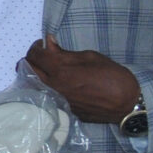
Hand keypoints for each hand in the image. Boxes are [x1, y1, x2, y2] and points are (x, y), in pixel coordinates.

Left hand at [24, 33, 140, 125]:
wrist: (127, 104)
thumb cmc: (113, 76)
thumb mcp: (91, 57)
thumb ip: (66, 52)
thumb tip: (49, 43)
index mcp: (60, 70)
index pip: (34, 55)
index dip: (37, 46)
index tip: (45, 44)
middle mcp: (53, 86)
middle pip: (26, 69)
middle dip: (32, 58)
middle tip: (44, 55)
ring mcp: (56, 99)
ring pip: (31, 84)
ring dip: (35, 73)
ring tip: (48, 68)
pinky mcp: (61, 109)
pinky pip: (44, 95)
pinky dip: (44, 86)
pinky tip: (56, 83)